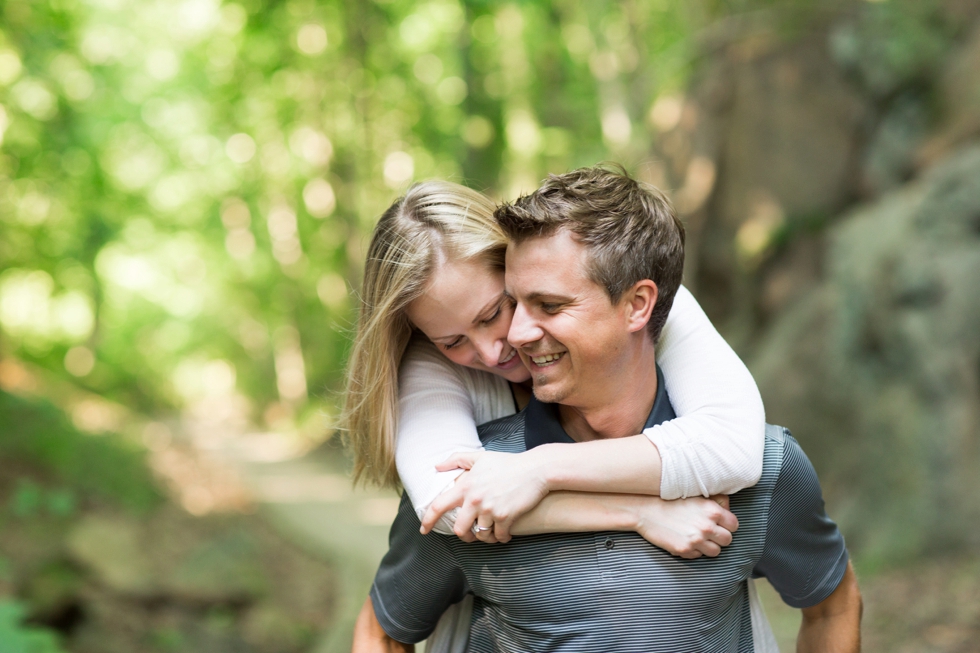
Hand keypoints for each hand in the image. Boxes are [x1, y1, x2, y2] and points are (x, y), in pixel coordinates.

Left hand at [420, 449, 549, 542]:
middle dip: (465, 535)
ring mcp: (490, 509)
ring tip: (491, 533)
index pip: (439, 506)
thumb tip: (437, 466)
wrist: (536, 469)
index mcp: (466, 486)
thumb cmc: (508, 463)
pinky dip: (501, 538)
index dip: (428, 520)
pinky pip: (498, 536)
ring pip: (480, 535)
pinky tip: (505, 534)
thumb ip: (456, 460)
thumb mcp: (480, 457)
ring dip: (485, 537)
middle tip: (471, 534)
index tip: (424, 530)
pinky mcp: (506, 517)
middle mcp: (475, 500)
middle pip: (460, 530)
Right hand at [632, 494, 738, 558]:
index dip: (727, 525)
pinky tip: (685, 540)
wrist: (646, 509)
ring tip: (697, 538)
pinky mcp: (685, 549)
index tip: (719, 525)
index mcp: (712, 510)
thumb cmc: (670, 500)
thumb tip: (727, 510)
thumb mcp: (696, 495)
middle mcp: (707, 526)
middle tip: (708, 533)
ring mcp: (696, 539)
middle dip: (719, 537)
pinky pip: (698, 556)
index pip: (734, 525)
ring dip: (708, 546)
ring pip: (715, 551)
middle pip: (727, 540)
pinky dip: (693, 551)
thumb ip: (716, 502)